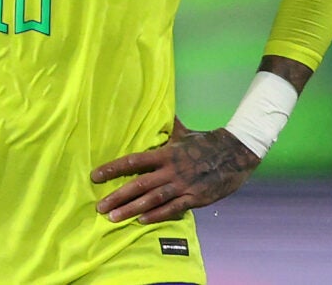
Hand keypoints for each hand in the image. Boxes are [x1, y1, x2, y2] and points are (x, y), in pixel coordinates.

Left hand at [91, 117, 257, 223]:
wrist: (235, 153)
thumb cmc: (206, 142)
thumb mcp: (184, 133)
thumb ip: (167, 127)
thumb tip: (156, 110)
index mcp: (166, 153)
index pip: (134, 161)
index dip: (113, 168)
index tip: (96, 176)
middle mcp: (171, 170)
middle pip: (139, 184)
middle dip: (118, 196)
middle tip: (99, 207)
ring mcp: (182, 185)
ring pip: (152, 199)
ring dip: (132, 209)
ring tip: (113, 218)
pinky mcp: (195, 197)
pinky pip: (173, 208)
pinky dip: (157, 215)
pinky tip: (142, 221)